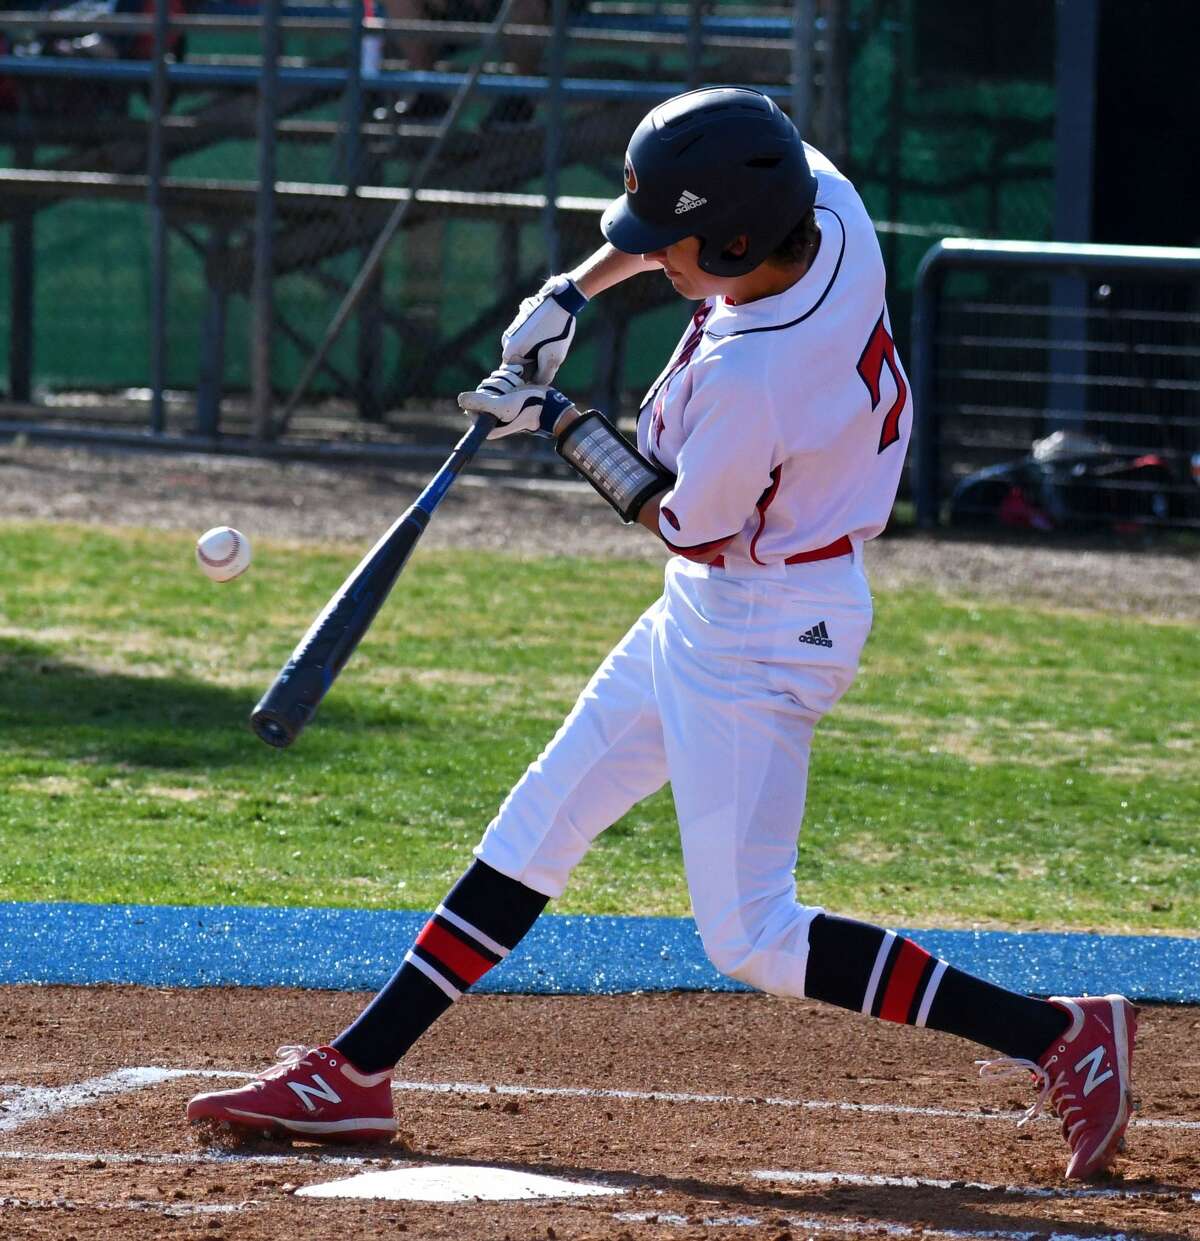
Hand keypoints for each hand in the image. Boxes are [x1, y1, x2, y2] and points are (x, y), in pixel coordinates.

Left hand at [458, 365, 576, 439]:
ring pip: (491, 381)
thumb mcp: (503, 405)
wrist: (551, 404)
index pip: (471, 403)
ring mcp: (498, 404)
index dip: (483, 394)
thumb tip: (460, 399)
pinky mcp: (507, 394)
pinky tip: (521, 378)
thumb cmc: (528, 407)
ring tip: (520, 388)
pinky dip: (510, 375)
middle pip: (482, 389)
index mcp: (486, 424)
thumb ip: (481, 402)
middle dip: (498, 385)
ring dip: (506, 380)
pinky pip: (500, 377)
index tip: (500, 396)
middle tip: (514, 393)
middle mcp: (490, 415)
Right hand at [500, 274, 587, 383]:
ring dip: (536, 356)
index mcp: (510, 352)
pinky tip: (549, 337)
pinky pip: (527, 342)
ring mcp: (512, 331)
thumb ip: (542, 378)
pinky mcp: (520, 324)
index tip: (542, 378)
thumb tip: (536, 387)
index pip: (515, 377)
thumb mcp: (552, 359)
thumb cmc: (556, 331)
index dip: (528, 381)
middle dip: (534, 368)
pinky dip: (537, 345)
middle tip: (550, 362)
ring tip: (551, 347)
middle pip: (520, 366)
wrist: (561, 301)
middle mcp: (506, 342)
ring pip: (524, 354)